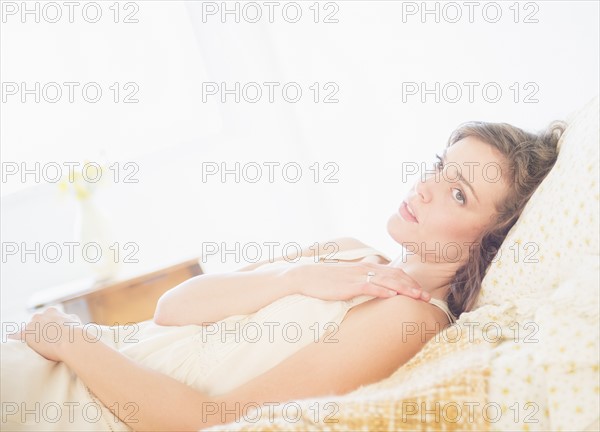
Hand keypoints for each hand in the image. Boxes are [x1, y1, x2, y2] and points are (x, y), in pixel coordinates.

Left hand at [7, 307, 82, 361]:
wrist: (71, 341)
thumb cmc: (76, 332)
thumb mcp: (75, 320)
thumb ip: (68, 318)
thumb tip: (68, 319)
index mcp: (52, 311)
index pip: (45, 318)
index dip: (48, 326)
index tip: (52, 333)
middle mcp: (40, 315)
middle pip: (35, 323)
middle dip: (39, 330)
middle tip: (46, 339)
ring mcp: (32, 324)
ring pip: (28, 330)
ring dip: (32, 336)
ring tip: (40, 345)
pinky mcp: (27, 334)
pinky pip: (16, 334)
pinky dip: (15, 336)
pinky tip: (14, 338)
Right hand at [284, 262, 429, 301]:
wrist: (306, 277)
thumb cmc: (326, 280)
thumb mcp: (347, 278)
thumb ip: (362, 278)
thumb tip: (373, 284)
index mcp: (366, 267)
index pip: (393, 273)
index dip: (409, 281)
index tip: (420, 291)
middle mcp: (365, 269)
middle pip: (395, 276)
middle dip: (412, 286)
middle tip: (426, 297)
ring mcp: (358, 276)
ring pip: (388, 281)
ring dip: (405, 289)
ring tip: (418, 297)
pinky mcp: (350, 285)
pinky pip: (371, 287)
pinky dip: (385, 290)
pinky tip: (394, 295)